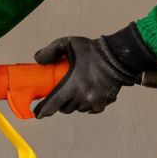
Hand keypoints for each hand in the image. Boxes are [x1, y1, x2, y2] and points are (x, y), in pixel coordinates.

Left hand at [33, 23, 156, 115]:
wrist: (118, 56)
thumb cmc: (91, 49)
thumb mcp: (68, 44)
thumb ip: (50, 51)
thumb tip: (37, 60)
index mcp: (72, 85)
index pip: (53, 104)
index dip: (43, 110)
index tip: (38, 113)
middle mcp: (83, 97)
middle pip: (65, 108)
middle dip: (60, 103)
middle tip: (59, 95)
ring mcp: (94, 102)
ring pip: (78, 109)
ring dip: (74, 103)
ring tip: (74, 91)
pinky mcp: (104, 103)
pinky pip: (90, 109)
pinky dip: (86, 105)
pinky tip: (86, 95)